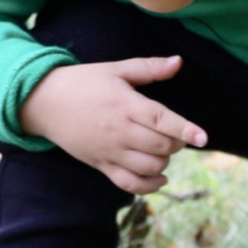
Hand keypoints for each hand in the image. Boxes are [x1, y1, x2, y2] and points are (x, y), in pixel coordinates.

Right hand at [18, 57, 207, 194]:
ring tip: (164, 150)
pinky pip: (129, 184)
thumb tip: (179, 61)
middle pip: (160, 147)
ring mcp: (110, 151)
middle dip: (176, 143)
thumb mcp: (116, 69)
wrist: (44, 102)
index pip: (162, 120)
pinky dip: (149, 186)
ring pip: (148, 167)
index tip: (203, 138)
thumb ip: (150, 68)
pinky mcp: (100, 165)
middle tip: (175, 135)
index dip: (185, 130)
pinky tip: (160, 177)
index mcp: (126, 105)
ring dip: (164, 162)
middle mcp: (119, 131)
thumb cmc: (84, 82)